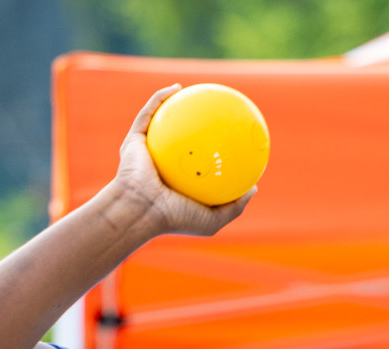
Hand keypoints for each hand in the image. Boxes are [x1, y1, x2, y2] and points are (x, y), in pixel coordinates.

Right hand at [110, 85, 255, 237]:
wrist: (140, 211)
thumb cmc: (174, 218)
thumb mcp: (212, 220)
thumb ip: (235, 206)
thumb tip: (254, 187)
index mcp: (180, 183)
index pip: (200, 163)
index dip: (215, 149)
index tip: (232, 138)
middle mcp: (163, 165)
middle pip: (183, 139)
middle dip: (197, 124)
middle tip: (217, 112)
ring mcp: (148, 151)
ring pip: (163, 122)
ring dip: (176, 104)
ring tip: (196, 92)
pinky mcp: (134, 140)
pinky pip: (148, 114)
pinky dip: (160, 99)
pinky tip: (177, 88)